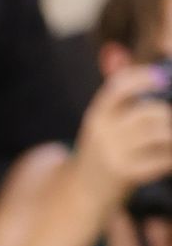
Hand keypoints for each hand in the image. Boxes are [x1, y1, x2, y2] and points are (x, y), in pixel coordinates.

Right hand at [72, 65, 171, 216]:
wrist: (83, 194)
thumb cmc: (102, 150)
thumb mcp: (102, 120)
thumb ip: (116, 89)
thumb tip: (116, 52)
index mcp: (97, 115)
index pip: (120, 86)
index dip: (144, 77)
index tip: (162, 78)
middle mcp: (102, 133)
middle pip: (152, 113)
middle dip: (166, 116)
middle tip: (164, 123)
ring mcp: (114, 155)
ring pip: (162, 133)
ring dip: (170, 136)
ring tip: (164, 141)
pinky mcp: (126, 175)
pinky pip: (163, 159)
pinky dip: (169, 158)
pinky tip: (165, 159)